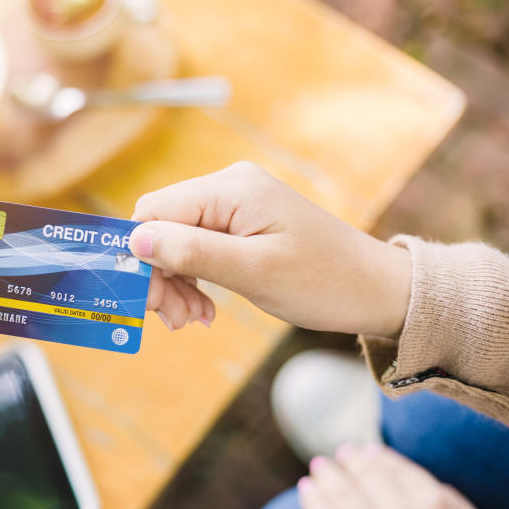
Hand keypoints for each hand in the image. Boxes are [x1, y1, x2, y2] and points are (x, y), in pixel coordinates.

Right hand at [128, 162, 411, 336]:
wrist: (374, 290)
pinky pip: (196, 248)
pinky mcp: (240, 224)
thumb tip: (134, 239)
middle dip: (158, 276)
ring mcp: (234, 204)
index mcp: (230, 189)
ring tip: (192, 319)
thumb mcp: (253, 272)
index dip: (140, 257)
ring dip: (174, 283)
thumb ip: (192, 252)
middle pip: (160, 227)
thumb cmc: (323, 281)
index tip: (150, 303)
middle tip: (174, 321)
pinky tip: (202, 309)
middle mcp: (227, 187)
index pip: (153, 212)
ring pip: (174, 241)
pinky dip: (192, 279)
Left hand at [298, 444, 508, 508]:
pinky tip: (307, 492)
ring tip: (317, 468)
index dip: (379, 459)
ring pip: (342, 501)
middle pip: (366, 481)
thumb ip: (454, 506)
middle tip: (339, 454)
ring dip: (327, 479)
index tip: (367, 451)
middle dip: (349, 464)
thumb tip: (430, 486)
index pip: (397, 472)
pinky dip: (314, 507)